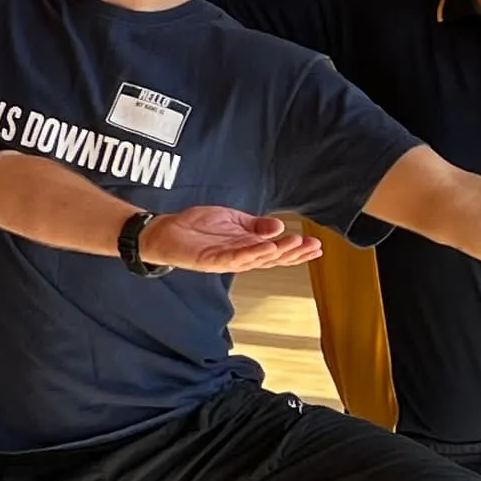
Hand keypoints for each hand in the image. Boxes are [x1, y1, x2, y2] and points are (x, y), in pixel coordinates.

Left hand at [139, 206, 322, 273]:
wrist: (163, 230)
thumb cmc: (196, 228)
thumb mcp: (231, 220)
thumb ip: (254, 225)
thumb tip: (278, 226)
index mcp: (245, 248)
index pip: (275, 252)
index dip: (296, 251)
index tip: (316, 245)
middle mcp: (238, 257)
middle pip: (270, 259)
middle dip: (293, 253)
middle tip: (313, 246)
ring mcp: (224, 261)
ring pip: (255, 260)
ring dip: (276, 253)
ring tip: (294, 245)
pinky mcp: (209, 260)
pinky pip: (232, 259)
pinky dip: (250, 254)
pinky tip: (266, 248)